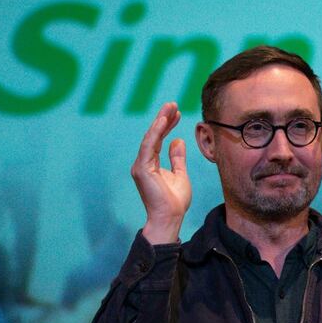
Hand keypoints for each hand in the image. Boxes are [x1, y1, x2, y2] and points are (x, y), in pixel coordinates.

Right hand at [132, 102, 190, 243]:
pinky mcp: (142, 170)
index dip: (167, 126)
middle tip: (172, 104)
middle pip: (152, 136)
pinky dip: (155, 133)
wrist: (170, 218)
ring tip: (170, 107)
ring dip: (160, 121)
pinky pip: (148, 147)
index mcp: (151, 164)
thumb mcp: (180, 175)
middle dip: (163, 119)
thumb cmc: (174, 201)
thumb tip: (178, 141)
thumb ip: (177, 158)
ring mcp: (141, 166)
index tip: (177, 114)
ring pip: (150, 138)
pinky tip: (163, 121)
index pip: (158, 140)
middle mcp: (143, 163)